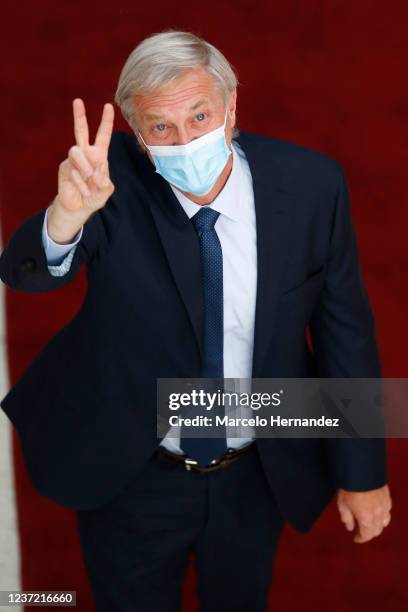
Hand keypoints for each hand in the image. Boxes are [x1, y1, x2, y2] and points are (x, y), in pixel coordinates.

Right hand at [57, 98, 114, 215]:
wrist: (79, 208)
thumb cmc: (95, 196)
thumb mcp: (106, 189)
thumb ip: (104, 180)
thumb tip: (95, 171)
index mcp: (98, 155)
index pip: (103, 135)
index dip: (106, 122)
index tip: (109, 106)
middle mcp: (85, 154)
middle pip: (80, 131)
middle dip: (79, 116)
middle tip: (77, 101)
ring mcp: (73, 160)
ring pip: (76, 152)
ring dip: (85, 167)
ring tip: (90, 180)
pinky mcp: (64, 168)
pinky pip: (72, 170)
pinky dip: (81, 183)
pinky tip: (85, 192)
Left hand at [337, 484, 391, 542]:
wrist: (361, 470)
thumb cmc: (350, 487)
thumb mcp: (342, 504)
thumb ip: (346, 518)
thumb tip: (350, 527)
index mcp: (366, 519)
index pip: (366, 535)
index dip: (361, 539)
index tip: (356, 538)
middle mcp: (378, 515)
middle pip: (377, 531)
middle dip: (369, 533)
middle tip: (361, 532)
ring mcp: (384, 506)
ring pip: (384, 522)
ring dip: (377, 525)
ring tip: (369, 523)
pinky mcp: (387, 497)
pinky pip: (387, 510)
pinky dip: (383, 515)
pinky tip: (377, 511)